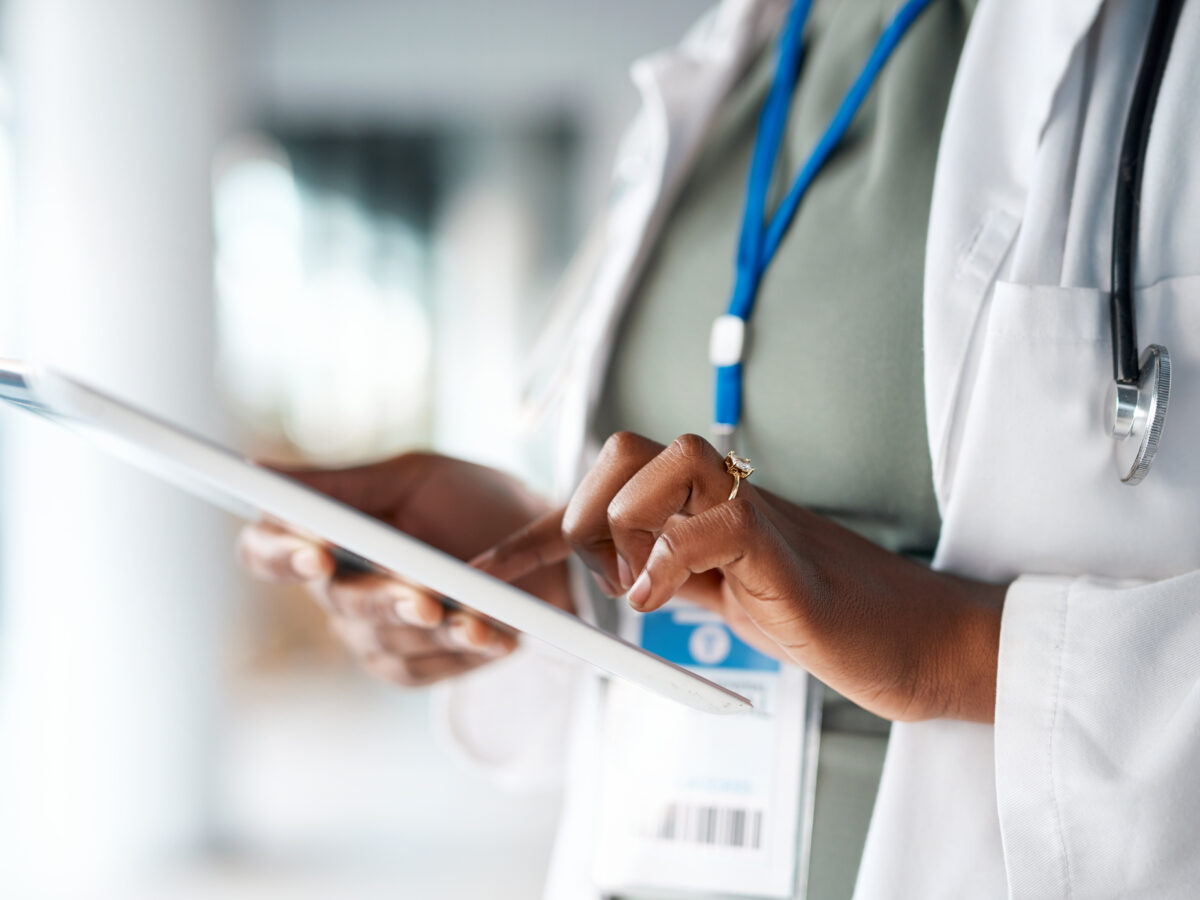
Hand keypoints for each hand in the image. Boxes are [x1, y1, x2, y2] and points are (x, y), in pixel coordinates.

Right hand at [238, 453, 571, 686]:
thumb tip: (259, 471)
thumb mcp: (413, 478)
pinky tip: (495, 637)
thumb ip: (341, 484)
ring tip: (480, 618)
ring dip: (435, 628)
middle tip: (425, 597)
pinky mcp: (408, 667)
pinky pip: (421, 667)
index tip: (317, 550)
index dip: (280, 553)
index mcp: (325, 534)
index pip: (267, 550)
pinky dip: (461, 651)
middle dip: (385, 597)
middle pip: (338, 600)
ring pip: (384, 638)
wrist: (544, 548)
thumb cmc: (472, 502)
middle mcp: (336, 589)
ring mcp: (369, 633)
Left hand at [476, 432, 1005, 721]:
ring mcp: (753, 511)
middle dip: (582, 508)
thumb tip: (604, 567)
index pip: (604, 488)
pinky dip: (669, 560)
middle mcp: (721, 493)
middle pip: (624, 446)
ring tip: (639, 587)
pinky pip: (713, 523)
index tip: (485, 572)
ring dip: (625, 522)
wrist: (912, 638)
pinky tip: (657, 602)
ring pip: (664, 457)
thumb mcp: (717, 595)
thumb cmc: (816, 617)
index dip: (533, 532)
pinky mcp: (781, 547)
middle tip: (595, 573)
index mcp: (698, 504)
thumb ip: (665, 569)